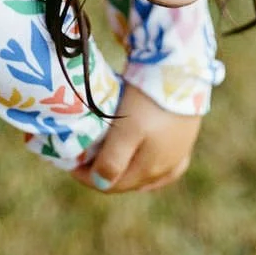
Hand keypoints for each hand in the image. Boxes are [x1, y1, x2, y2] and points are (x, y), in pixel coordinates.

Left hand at [72, 84, 201, 193]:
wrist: (181, 70)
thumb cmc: (149, 102)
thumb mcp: (126, 130)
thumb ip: (113, 160)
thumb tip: (101, 183)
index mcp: (149, 170)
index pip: (111, 184)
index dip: (88, 176)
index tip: (69, 163)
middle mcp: (165, 168)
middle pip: (129, 180)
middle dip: (104, 172)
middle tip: (84, 158)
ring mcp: (178, 154)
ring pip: (147, 174)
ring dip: (126, 170)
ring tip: (108, 158)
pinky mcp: (186, 137)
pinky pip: (167, 165)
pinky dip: (151, 168)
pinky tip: (147, 165)